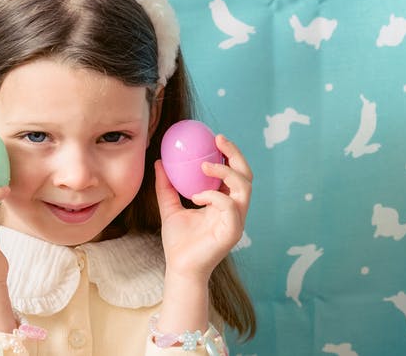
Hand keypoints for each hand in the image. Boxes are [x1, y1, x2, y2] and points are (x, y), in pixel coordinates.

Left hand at [155, 134, 252, 280]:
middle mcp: (234, 210)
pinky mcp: (233, 232)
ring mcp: (236, 221)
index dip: (229, 154)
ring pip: (244, 188)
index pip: (234, 173)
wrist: (179, 267)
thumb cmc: (179, 241)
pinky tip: (197, 196)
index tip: (215, 138)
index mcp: (224, 203)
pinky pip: (230, 207)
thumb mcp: (169, 207)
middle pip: (247, 176)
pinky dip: (214, 196)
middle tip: (219, 141)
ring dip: (226, 172)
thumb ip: (166, 186)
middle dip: (236, 155)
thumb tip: (159, 162)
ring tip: (205, 166)